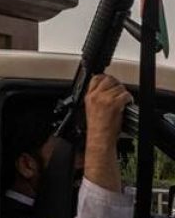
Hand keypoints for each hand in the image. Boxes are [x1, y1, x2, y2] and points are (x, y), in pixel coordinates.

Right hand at [84, 74, 132, 192]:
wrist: (99, 138)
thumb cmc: (96, 129)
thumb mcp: (90, 109)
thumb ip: (96, 98)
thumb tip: (107, 92)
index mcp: (88, 96)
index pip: (96, 78)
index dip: (105, 78)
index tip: (110, 82)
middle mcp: (95, 96)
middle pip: (108, 79)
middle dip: (116, 83)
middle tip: (119, 90)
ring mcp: (105, 99)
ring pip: (119, 87)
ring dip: (123, 92)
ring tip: (123, 99)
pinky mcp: (114, 104)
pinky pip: (125, 95)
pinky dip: (128, 98)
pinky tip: (127, 104)